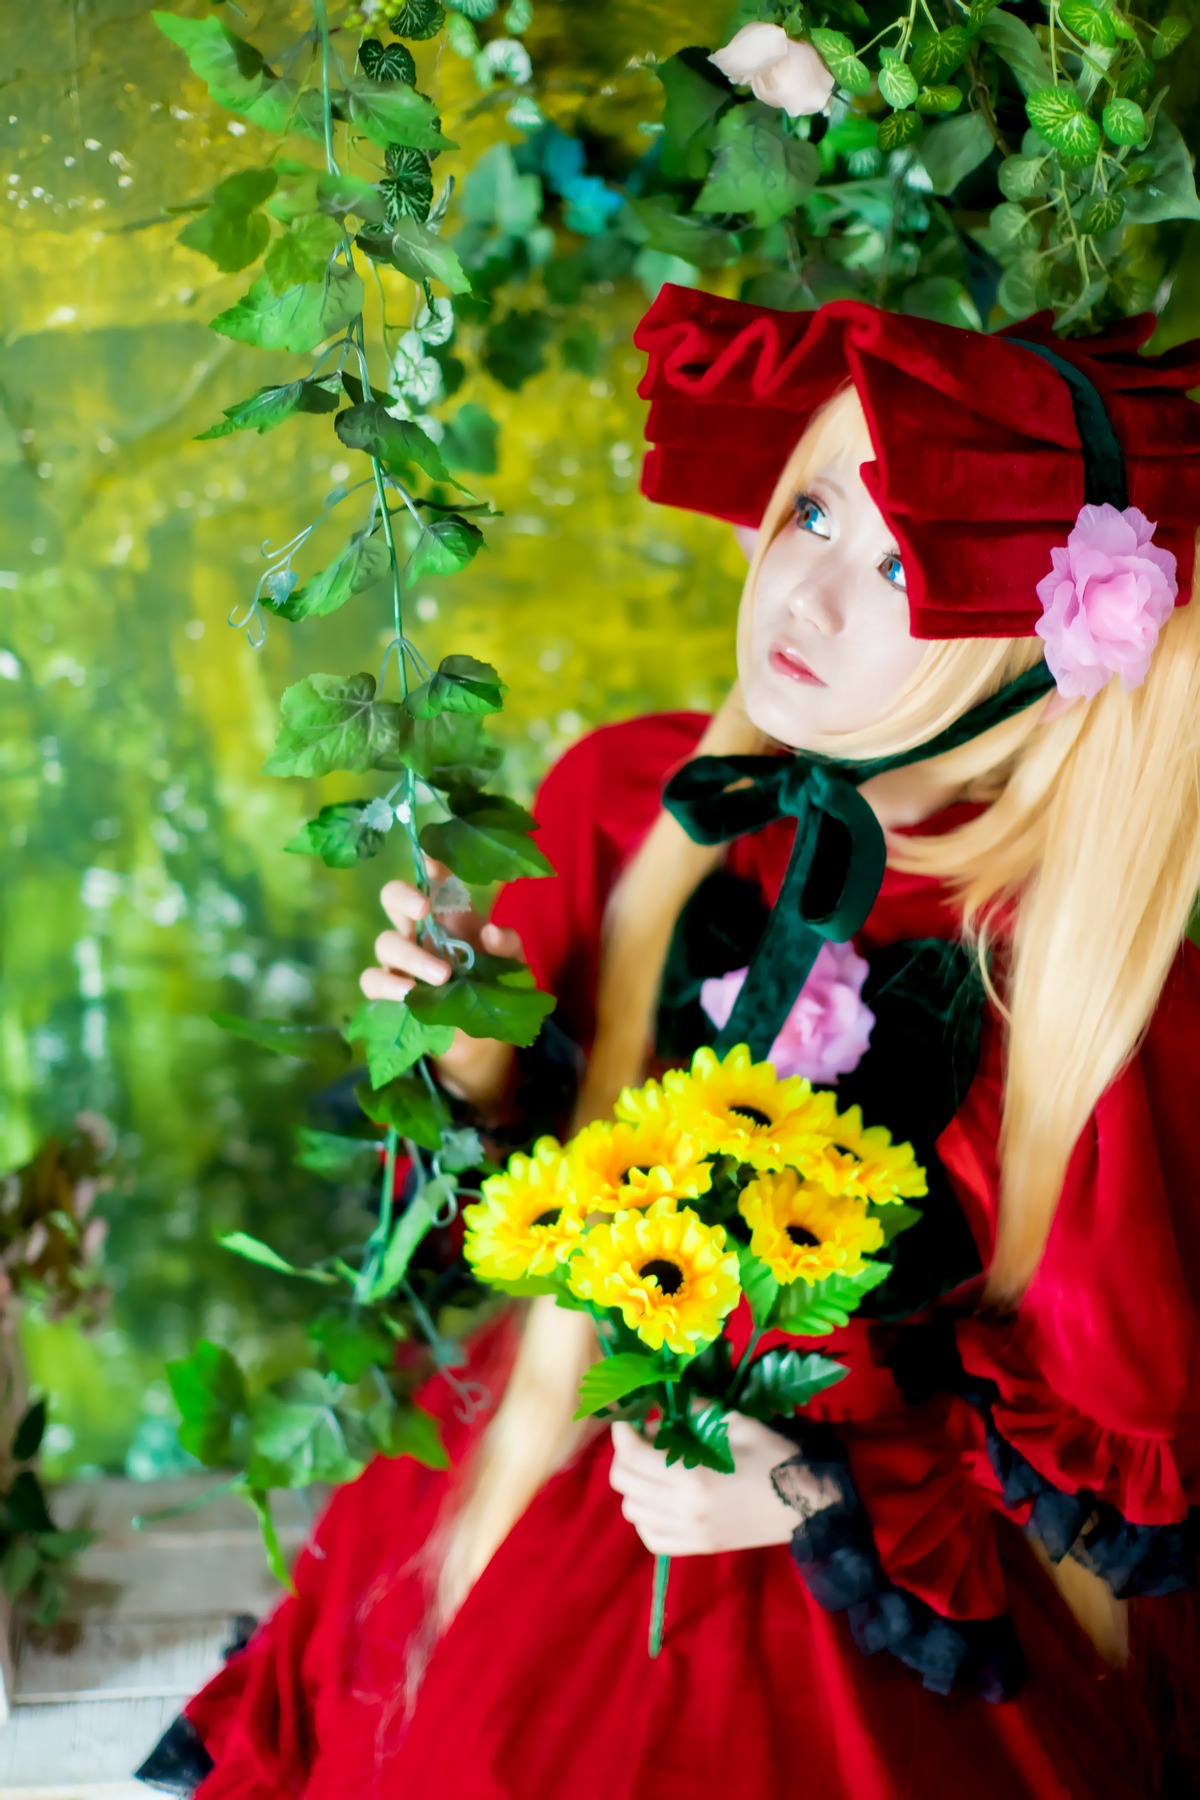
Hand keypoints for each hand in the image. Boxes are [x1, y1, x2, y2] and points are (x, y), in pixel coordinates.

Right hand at [359, 861, 522, 1112]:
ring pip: (385, 941)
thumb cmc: (495, 993)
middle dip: (403, 897)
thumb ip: (507, 946)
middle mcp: (421, 930)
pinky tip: (409, 994)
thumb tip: (490, 931)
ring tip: (442, 977)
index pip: (434, 878)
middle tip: (423, 909)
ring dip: (412, 955)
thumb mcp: (511, 968)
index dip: (430, 860)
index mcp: (450, 915)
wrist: (483, 1046)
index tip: (433, 854)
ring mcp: (401, 960)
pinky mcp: (390, 992)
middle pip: (394, 897)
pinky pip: (372, 979)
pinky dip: (387, 984)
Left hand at [609, 1414, 812, 1556]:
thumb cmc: (775, 1459)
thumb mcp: (738, 1424)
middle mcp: (684, 1510)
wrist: (807, 1506)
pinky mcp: (698, 1548)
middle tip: (640, 1440)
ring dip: (634, 1486)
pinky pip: (652, 1538)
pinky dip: (645, 1518)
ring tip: (652, 1468)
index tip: (627, 1419)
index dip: (622, 1434)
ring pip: (633, 1512)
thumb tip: (666, 1402)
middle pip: (626, 1485)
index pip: (634, 1457)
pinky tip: (659, 1500)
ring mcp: (690, 1533)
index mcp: (694, 1477)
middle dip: (623, 1456)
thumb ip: (697, 1412)